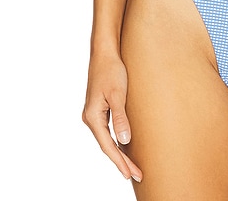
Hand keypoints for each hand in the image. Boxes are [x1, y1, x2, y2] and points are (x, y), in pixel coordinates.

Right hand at [82, 52, 142, 182]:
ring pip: (107, 139)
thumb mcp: (118, 94)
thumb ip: (120, 118)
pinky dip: (116, 140)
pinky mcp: (99, 108)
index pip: (107, 146)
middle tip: (137, 175)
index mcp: (92, 116)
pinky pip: (107, 131)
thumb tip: (123, 141)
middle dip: (121, 161)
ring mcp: (94, 113)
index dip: (120, 161)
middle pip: (107, 145)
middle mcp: (90, 117)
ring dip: (119, 152)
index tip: (131, 174)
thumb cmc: (112, 70)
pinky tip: (125, 145)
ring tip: (132, 166)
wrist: (105, 52)